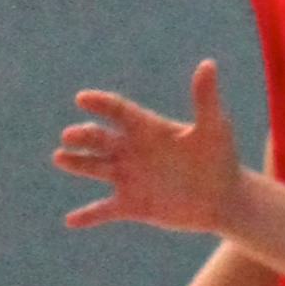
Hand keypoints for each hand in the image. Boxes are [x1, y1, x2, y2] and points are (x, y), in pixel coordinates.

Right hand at [54, 59, 243, 234]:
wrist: (224, 199)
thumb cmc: (220, 158)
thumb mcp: (214, 128)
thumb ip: (205, 99)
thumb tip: (208, 64)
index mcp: (147, 128)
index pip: (118, 110)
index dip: (100, 104)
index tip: (83, 99)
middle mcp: (131, 150)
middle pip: (100, 138)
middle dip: (84, 136)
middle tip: (69, 136)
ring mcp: (129, 178)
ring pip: (95, 168)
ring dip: (77, 163)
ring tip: (60, 157)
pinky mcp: (132, 205)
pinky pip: (105, 210)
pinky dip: (89, 216)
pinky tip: (71, 221)